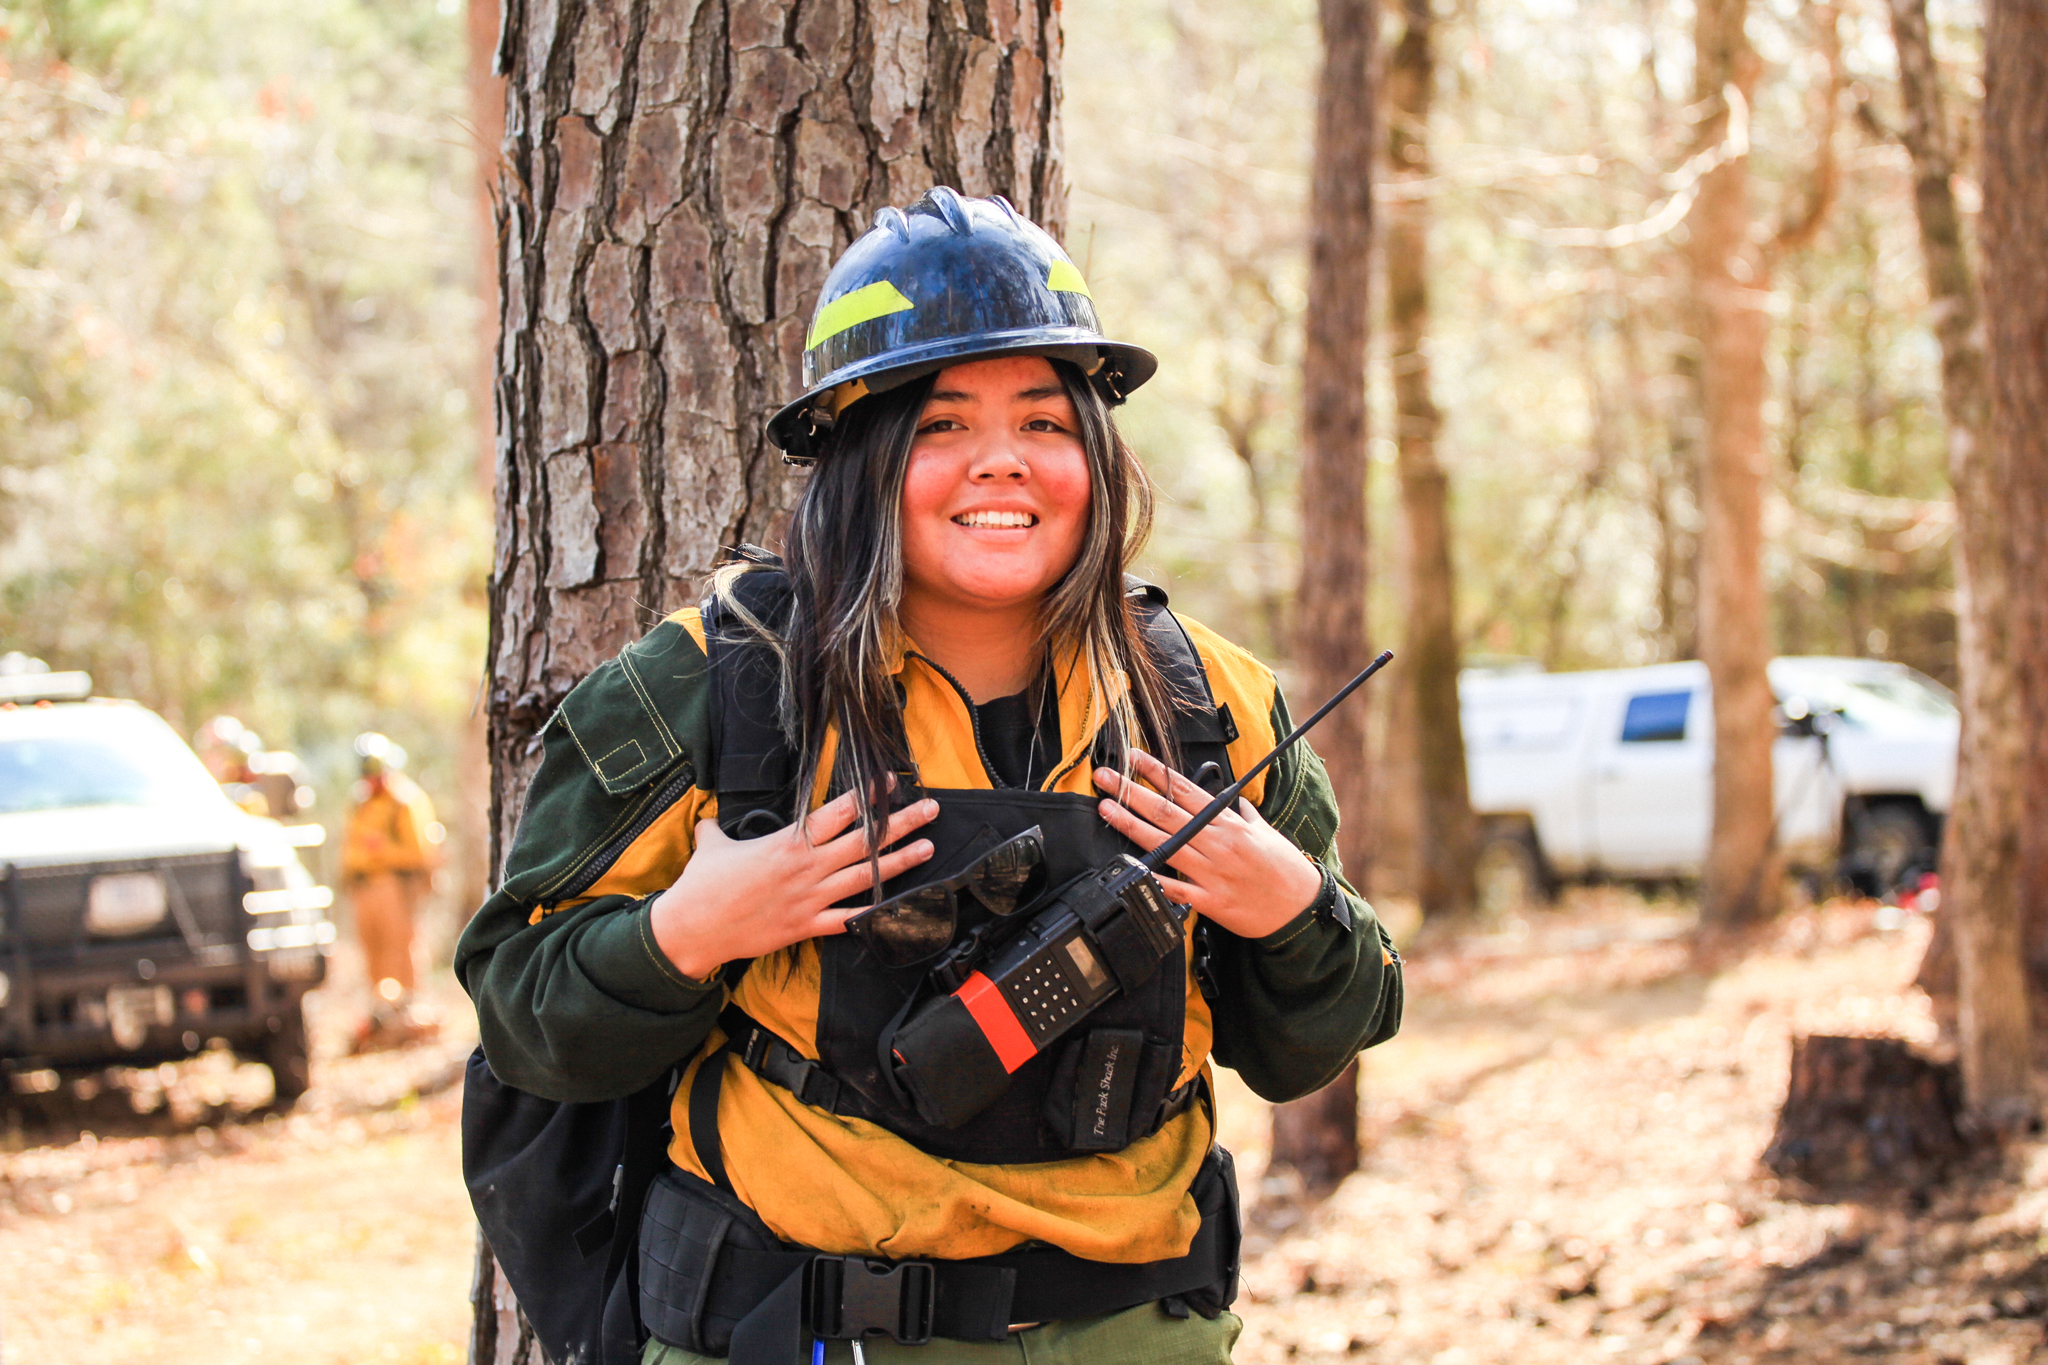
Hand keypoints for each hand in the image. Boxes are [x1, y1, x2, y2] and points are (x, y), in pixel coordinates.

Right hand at [650, 788, 939, 980]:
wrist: (693, 928)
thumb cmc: (702, 885)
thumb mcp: (711, 843)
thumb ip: (718, 827)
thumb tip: (710, 817)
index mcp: (788, 842)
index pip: (837, 813)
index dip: (867, 796)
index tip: (889, 782)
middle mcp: (807, 868)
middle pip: (863, 841)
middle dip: (900, 823)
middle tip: (930, 810)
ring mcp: (810, 899)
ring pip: (865, 877)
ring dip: (900, 862)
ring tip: (927, 848)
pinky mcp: (806, 926)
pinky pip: (847, 920)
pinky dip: (874, 914)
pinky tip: (900, 906)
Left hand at [1094, 751, 1323, 939]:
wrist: (1301, 908)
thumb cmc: (1285, 869)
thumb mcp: (1266, 832)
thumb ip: (1244, 815)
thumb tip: (1233, 800)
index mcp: (1230, 824)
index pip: (1186, 790)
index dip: (1157, 772)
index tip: (1134, 757)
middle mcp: (1218, 843)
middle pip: (1167, 812)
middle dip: (1132, 791)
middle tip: (1105, 776)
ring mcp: (1212, 872)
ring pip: (1164, 844)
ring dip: (1131, 825)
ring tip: (1107, 809)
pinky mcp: (1210, 901)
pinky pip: (1175, 889)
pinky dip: (1154, 877)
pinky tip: (1130, 867)